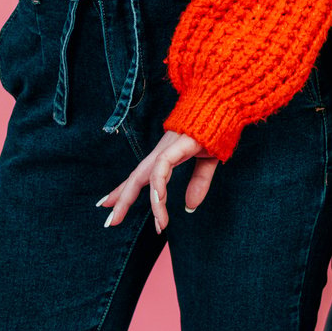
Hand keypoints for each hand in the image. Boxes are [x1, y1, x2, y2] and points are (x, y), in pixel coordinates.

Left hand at [98, 131, 217, 232]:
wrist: (224, 105)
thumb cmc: (214, 128)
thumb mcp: (207, 161)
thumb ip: (199, 182)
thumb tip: (190, 206)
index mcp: (165, 155)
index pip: (140, 176)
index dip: (123, 191)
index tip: (107, 205)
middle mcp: (161, 152)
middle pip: (136, 178)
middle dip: (122, 199)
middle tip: (110, 222)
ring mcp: (167, 148)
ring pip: (147, 176)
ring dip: (153, 203)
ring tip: (160, 225)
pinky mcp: (177, 145)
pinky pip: (162, 167)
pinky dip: (160, 185)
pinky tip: (161, 201)